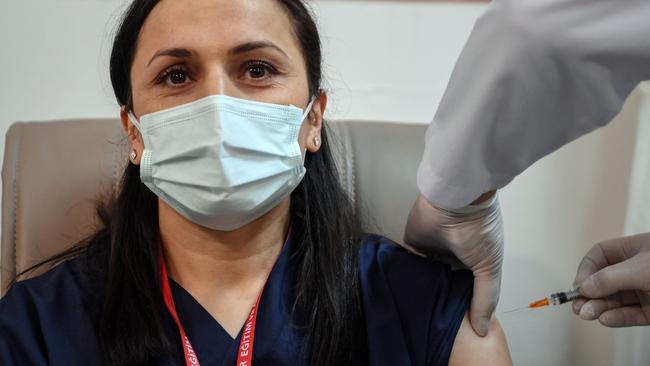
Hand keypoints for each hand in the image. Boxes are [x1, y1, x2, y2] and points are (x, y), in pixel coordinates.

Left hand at [404, 193, 503, 336]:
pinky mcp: (412, 244)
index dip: (461, 308)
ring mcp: (431, 250)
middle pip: (443, 285)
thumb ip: (485, 298)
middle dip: (439, 302)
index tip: (454, 330)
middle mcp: (451, 257)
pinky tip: (403, 295)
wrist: (457, 201)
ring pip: (424, 277)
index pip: (464, 290)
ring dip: (422, 290)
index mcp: (472, 263)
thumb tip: (481, 330)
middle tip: (432, 326)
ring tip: (416, 315)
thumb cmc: (479, 231)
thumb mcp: (489, 267)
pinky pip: (407, 264)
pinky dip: (405, 276)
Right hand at [572, 233, 649, 326]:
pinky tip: (605, 319)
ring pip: (614, 300)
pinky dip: (616, 318)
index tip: (579, 285)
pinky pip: (629, 315)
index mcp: (635, 250)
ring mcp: (643, 291)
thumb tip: (584, 287)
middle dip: (589, 294)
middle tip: (577, 305)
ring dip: (599, 308)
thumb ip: (610, 277)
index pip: (600, 255)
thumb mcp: (642, 268)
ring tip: (587, 314)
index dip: (586, 269)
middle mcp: (636, 270)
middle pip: (603, 281)